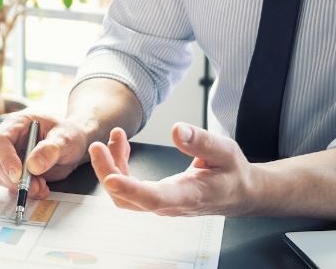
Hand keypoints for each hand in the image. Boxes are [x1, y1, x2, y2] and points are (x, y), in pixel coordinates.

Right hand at [0, 112, 91, 199]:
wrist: (75, 144)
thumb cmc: (69, 134)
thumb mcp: (66, 138)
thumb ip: (50, 149)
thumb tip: (33, 165)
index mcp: (17, 123)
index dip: (5, 158)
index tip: (18, 174)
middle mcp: (10, 139)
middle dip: (14, 179)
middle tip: (34, 187)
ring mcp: (11, 155)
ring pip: (2, 176)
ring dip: (20, 186)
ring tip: (42, 187)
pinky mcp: (16, 170)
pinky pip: (12, 184)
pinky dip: (25, 190)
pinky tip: (41, 188)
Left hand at [89, 123, 257, 216]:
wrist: (238, 192)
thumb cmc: (232, 173)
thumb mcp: (225, 151)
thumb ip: (201, 141)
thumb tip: (177, 130)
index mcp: (188, 195)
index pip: (154, 198)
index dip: (130, 190)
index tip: (110, 178)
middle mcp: (169, 205)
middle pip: (127, 199)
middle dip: (107, 172)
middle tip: (98, 146)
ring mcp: (159, 204)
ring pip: (123, 194)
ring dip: (111, 166)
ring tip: (115, 137)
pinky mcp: (153, 197)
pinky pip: (128, 187)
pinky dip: (119, 166)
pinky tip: (121, 146)